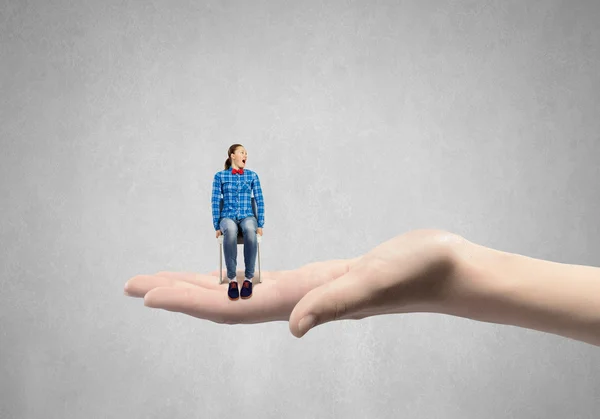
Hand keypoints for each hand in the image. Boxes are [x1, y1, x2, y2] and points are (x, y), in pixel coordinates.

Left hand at [124, 229, 455, 328]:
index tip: (145, 295)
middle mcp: (299, 299)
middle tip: (133, 286)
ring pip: (242, 291)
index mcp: (304, 299)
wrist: (447, 270)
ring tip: (166, 281)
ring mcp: (309, 289)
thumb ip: (333, 302)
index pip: (233, 306)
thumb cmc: (418, 272)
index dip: (187, 302)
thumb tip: (293, 328)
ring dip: (202, 286)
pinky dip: (239, 276)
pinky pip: (266, 278)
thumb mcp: (374, 280)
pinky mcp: (321, 276)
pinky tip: (230, 275)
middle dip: (178, 294)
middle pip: (225, 301)